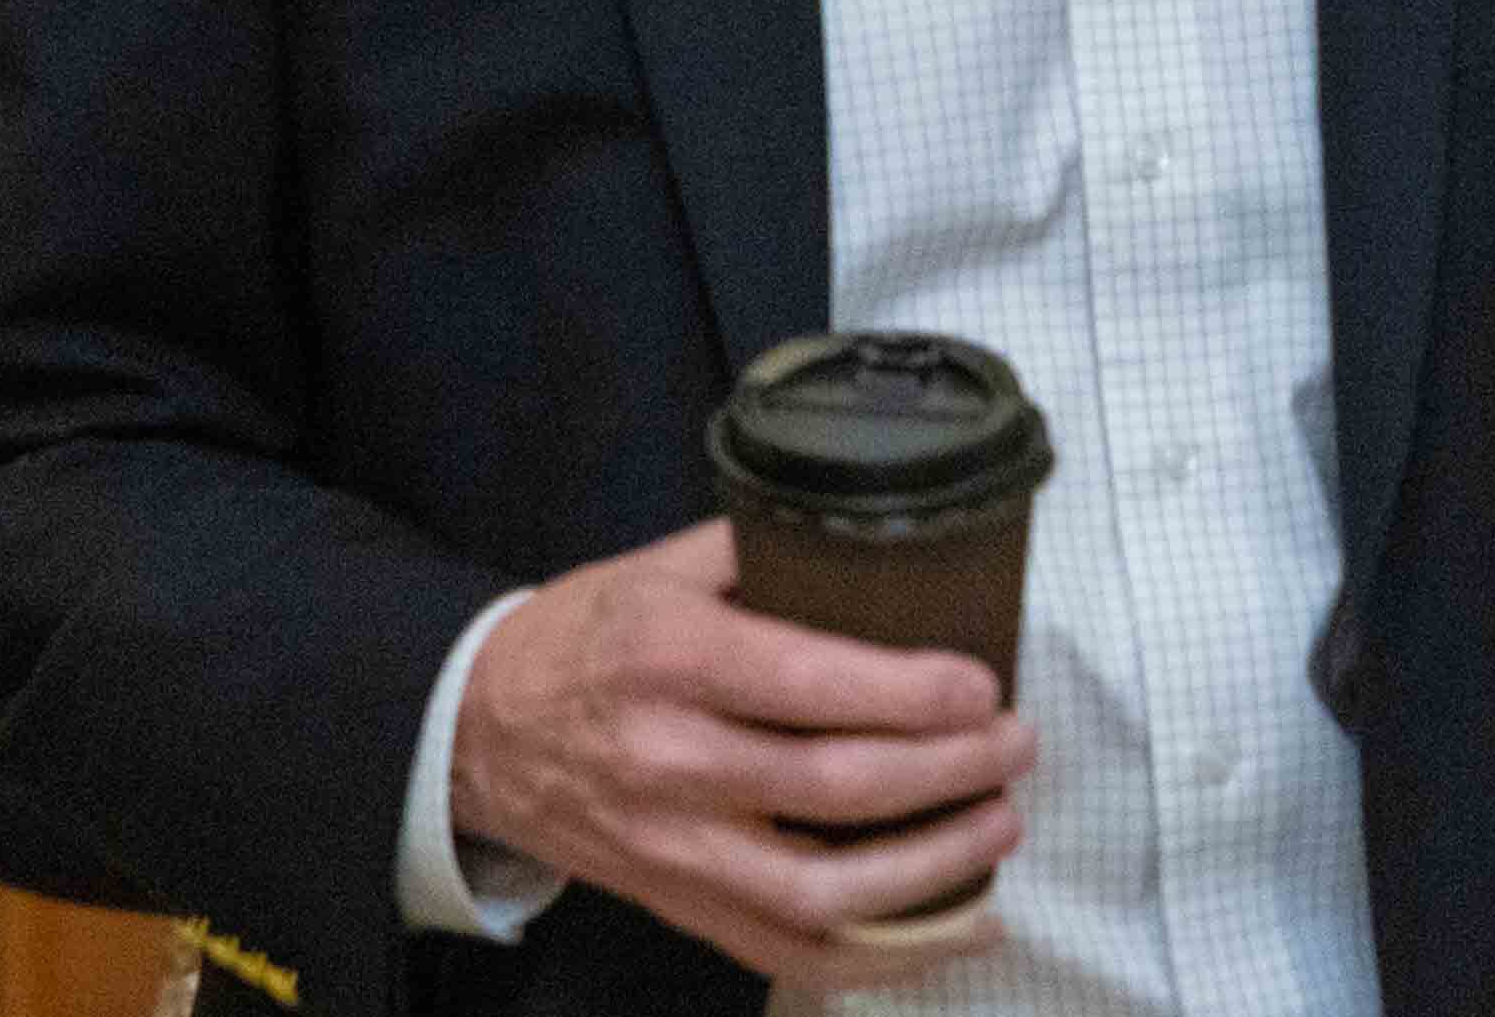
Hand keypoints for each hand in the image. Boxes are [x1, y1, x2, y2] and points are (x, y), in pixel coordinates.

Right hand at [450, 519, 1034, 987]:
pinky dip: (882, 952)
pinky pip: (790, 948)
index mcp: (671, 658)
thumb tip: (881, 542)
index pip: (808, 685)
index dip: (910, 692)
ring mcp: (675, 848)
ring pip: (822, 887)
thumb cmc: (586, 638)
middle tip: (1015, 745)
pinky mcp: (680, 904)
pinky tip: (957, 923)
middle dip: (949, 770)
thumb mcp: (659, 567)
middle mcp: (672, 760)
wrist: (479, 733)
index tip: (982, 685)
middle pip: (835, 786)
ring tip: (1001, 824)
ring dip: (933, 866)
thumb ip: (763, 551)